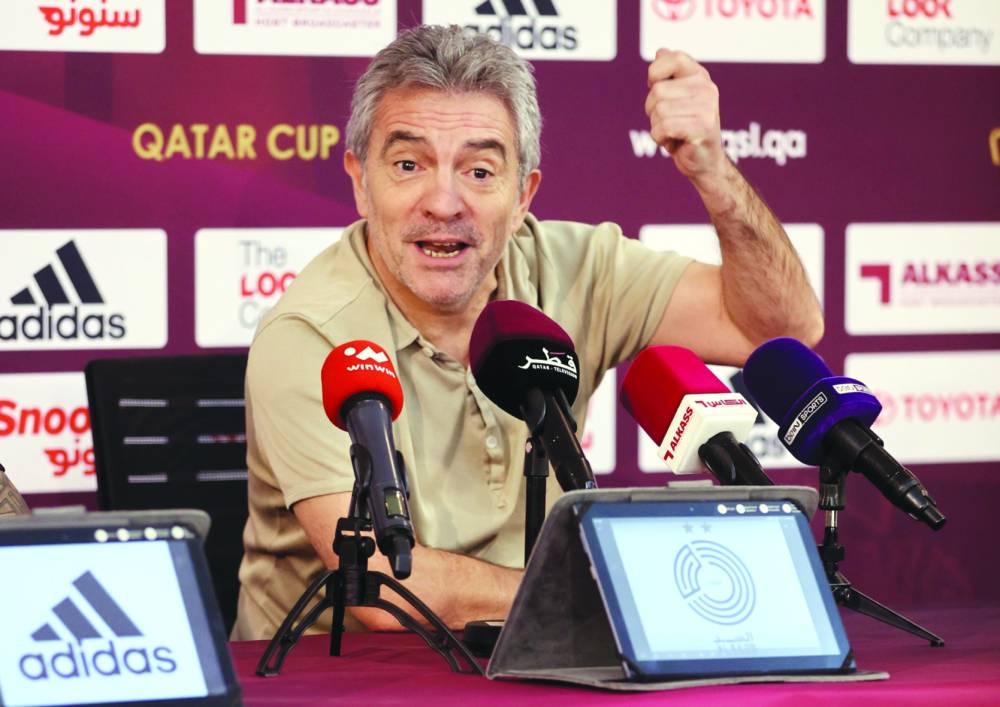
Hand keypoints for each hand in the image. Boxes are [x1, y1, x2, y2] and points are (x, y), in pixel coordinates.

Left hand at [645, 48, 728, 180]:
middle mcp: (707, 89)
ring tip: (674, 133)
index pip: (673, 58)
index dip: (655, 73)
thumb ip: (669, 75)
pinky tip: (675, 142)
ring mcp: (707, 108)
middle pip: (657, 91)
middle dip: (652, 111)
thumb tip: (661, 51)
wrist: (704, 163)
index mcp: (700, 77)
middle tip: (669, 122)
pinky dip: (660, 139)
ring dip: (657, 127)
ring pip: (658, 111)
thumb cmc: (686, 130)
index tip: (656, 88)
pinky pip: (663, 127)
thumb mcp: (676, 100)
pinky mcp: (702, 127)